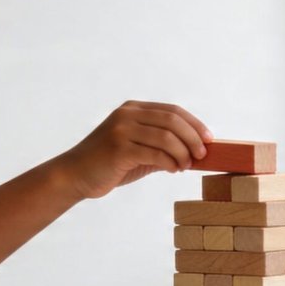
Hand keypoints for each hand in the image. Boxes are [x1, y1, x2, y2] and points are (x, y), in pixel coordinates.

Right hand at [55, 101, 211, 199]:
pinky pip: (154, 154)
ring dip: (182, 153)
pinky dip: (170, 163)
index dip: (194, 124)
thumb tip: (195, 152)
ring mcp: (121, 130)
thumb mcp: (138, 149)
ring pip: (166, 137)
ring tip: (185, 166)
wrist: (75, 175)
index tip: (209, 139)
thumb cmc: (109, 164)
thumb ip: (162, 146)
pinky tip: (173, 170)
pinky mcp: (119, 149)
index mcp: (133, 109)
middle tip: (202, 155)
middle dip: (193, 138)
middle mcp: (127, 115)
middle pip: (172, 121)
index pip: (173, 111)